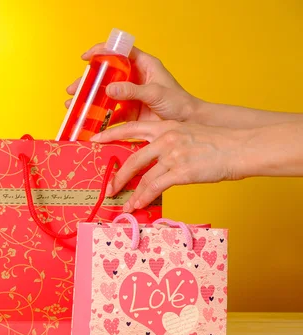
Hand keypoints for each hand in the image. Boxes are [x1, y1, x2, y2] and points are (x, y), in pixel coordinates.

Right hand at [66, 45, 200, 125]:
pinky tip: (87, 123)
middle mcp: (134, 79)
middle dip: (88, 82)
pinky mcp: (130, 113)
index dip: (102, 51)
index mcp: (143, 65)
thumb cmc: (179, 103)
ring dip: (89, 101)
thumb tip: (108, 89)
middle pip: (107, 75)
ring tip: (72, 106)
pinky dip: (98, 119)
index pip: (120, 52)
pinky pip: (110, 114)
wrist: (188, 124)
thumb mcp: (155, 93)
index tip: (86, 58)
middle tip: (73, 89)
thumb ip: (131, 90)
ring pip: (105, 95)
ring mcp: (131, 96)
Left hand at [91, 121, 246, 211]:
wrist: (241, 148)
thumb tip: (157, 162)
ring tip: (125, 205)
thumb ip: (171, 143)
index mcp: (166, 126)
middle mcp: (166, 138)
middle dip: (118, 176)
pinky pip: (155, 187)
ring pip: (142, 177)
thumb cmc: (220, 143)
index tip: (95, 140)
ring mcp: (172, 154)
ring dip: (132, 193)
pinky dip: (144, 198)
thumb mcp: (190, 133)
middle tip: (108, 188)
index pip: (131, 128)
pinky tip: (138, 205)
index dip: (110, 134)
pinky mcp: (181, 171)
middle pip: (132, 159)